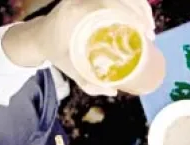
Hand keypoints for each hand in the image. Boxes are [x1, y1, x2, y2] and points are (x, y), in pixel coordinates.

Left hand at [3, 0, 155, 95]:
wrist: (38, 36)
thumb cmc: (56, 53)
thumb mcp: (71, 69)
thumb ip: (89, 83)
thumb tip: (113, 90)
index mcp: (75, 13)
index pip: (109, 5)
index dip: (131, 16)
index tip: (144, 33)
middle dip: (140, 12)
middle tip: (150, 34)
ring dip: (139, 7)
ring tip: (150, 26)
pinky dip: (132, 4)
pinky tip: (143, 16)